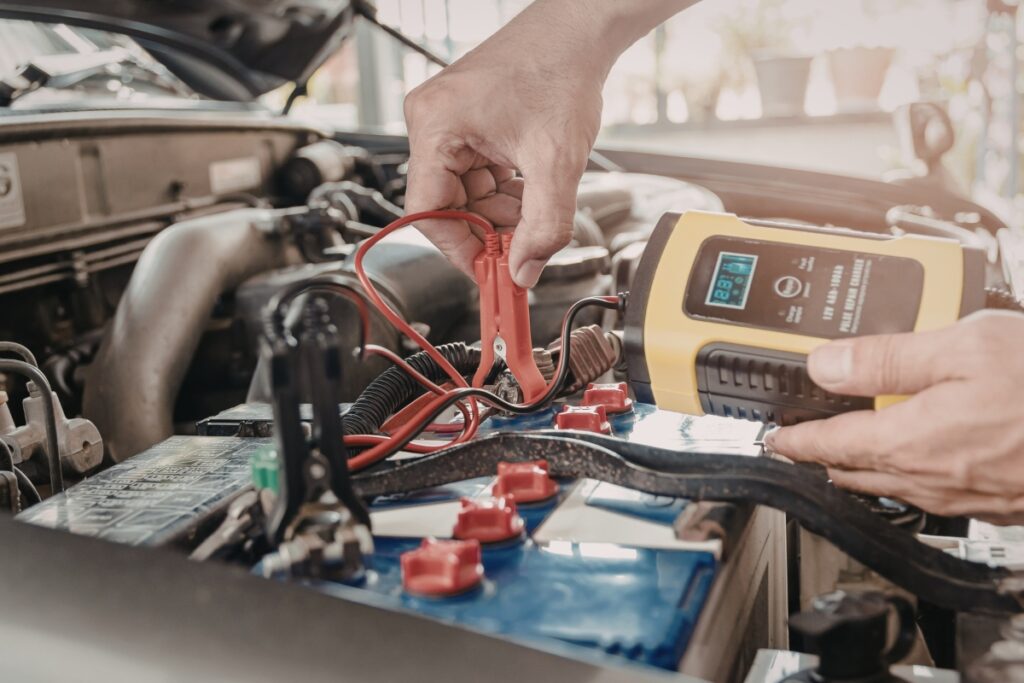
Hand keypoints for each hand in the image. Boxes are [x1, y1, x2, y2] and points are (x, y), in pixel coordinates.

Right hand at [403, 0, 694, 286]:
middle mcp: (431, 122)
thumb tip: (524, 271)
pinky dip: (504, 191)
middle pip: (447, 205)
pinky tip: (531, 190)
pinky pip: (477, 174)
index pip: (428, 213)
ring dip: (500, 212)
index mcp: (435, 127)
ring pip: (466, 193)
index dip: (460, 251)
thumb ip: (543, 227)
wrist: (578, 30)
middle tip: (521, 252)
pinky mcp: (467, 123)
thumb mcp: (556, 163)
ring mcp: (448, 122)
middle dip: (487, 231)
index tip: (488, 276)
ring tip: (536, 212)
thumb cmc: (560, 70)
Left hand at [765, 311, 1023, 521]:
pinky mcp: (1001, 504)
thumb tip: (826, 364)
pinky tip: (924, 458)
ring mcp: (968, 498)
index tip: (774, 439)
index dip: (795, 440)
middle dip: (824, 456)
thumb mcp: (964, 348)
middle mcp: (933, 480)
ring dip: (867, 467)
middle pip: (856, 472)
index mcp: (910, 442)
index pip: (829, 445)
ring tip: (852, 449)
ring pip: (895, 486)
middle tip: (805, 442)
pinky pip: (936, 495)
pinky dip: (913, 476)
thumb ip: (887, 358)